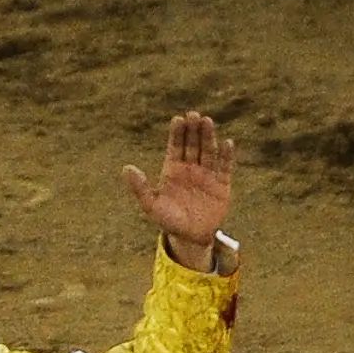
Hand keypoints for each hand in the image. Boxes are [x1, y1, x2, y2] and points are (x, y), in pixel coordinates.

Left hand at [123, 111, 234, 269]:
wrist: (190, 238)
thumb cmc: (169, 221)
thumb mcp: (151, 206)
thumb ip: (140, 188)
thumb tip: (126, 168)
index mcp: (173, 170)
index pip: (176, 146)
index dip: (177, 133)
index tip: (177, 119)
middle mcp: (191, 168)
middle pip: (193, 144)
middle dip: (193, 130)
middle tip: (193, 115)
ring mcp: (207, 174)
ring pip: (208, 151)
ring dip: (208, 136)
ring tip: (207, 122)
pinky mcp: (222, 184)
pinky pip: (225, 167)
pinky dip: (226, 156)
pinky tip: (227, 143)